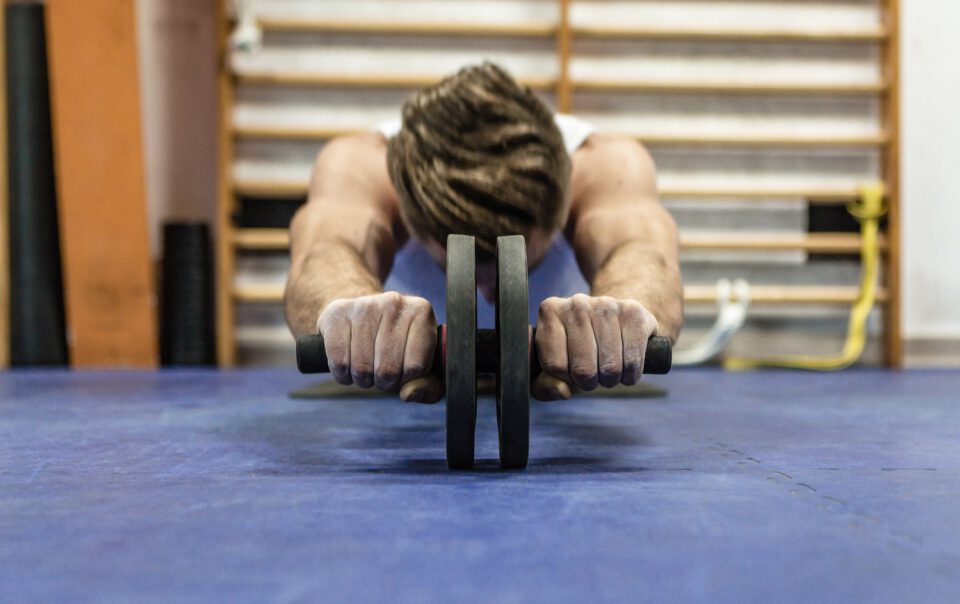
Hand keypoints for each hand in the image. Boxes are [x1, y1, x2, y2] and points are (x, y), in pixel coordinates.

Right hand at [317, 292, 440, 402]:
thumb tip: (409, 394)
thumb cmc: (398, 345)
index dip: (407, 380)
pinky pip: (339, 362)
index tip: (403, 372)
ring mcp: (363, 305)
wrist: (363, 316)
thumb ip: (428, 386)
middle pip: (387, 369)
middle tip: (383, 373)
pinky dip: (342, 374)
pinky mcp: (337, 314)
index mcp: (421, 311)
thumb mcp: (423, 364)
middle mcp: (394, 302)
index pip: (416, 367)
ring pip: (361, 368)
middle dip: (384, 382)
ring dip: (363, 379)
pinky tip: (349, 365)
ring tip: (367, 367)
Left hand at [533, 294, 658, 400]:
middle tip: (593, 376)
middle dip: (590, 382)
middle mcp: (577, 303)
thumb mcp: (553, 367)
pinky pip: (633, 361)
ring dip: (612, 379)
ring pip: (610, 367)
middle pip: (583, 369)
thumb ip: (545, 386)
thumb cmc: (578, 348)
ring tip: (609, 371)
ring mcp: (606, 304)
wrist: (614, 320)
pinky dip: (631, 374)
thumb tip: (563, 392)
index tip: (572, 372)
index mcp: (550, 312)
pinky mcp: (633, 311)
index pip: (555, 366)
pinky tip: (626, 368)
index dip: (566, 379)